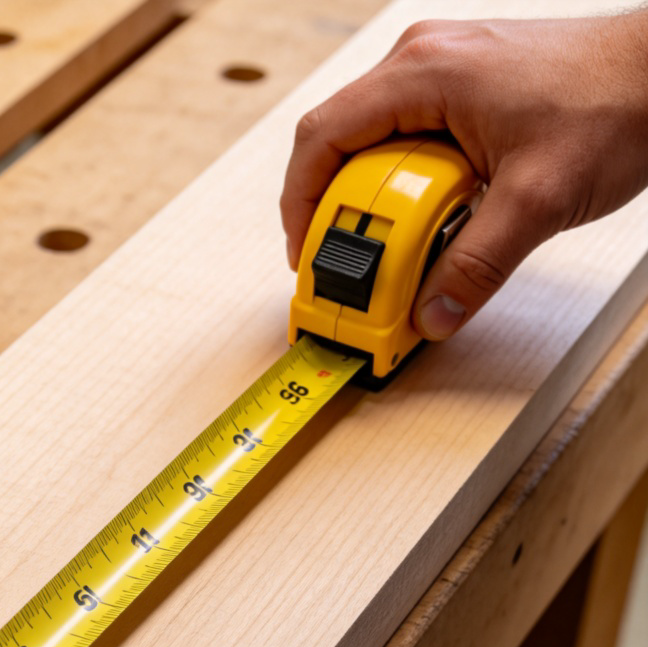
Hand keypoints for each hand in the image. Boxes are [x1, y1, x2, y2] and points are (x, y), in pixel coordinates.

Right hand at [280, 12, 647, 338]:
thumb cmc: (616, 102)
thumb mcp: (539, 200)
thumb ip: (477, 266)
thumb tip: (433, 313)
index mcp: (424, 74)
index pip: (321, 138)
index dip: (299, 203)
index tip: (306, 253)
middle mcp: (420, 63)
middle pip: (338, 143)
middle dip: (336, 211)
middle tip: (350, 262)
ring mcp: (438, 71)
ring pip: (370, 143)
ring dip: (371, 200)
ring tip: (392, 245)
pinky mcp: (458, 88)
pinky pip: (403, 139)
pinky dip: (401, 184)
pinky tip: (424, 216)